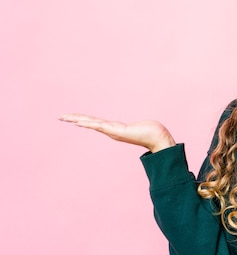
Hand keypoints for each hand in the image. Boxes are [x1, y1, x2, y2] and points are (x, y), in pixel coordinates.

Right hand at [59, 113, 175, 152]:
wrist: (157, 137)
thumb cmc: (151, 132)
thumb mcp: (139, 127)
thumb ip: (136, 128)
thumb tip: (140, 128)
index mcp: (114, 128)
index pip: (95, 122)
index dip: (84, 119)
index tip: (73, 118)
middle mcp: (110, 130)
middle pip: (89, 123)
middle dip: (75, 119)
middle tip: (61, 116)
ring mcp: (112, 131)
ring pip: (91, 124)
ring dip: (77, 120)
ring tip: (64, 117)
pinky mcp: (116, 131)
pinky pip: (99, 126)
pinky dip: (88, 124)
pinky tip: (78, 122)